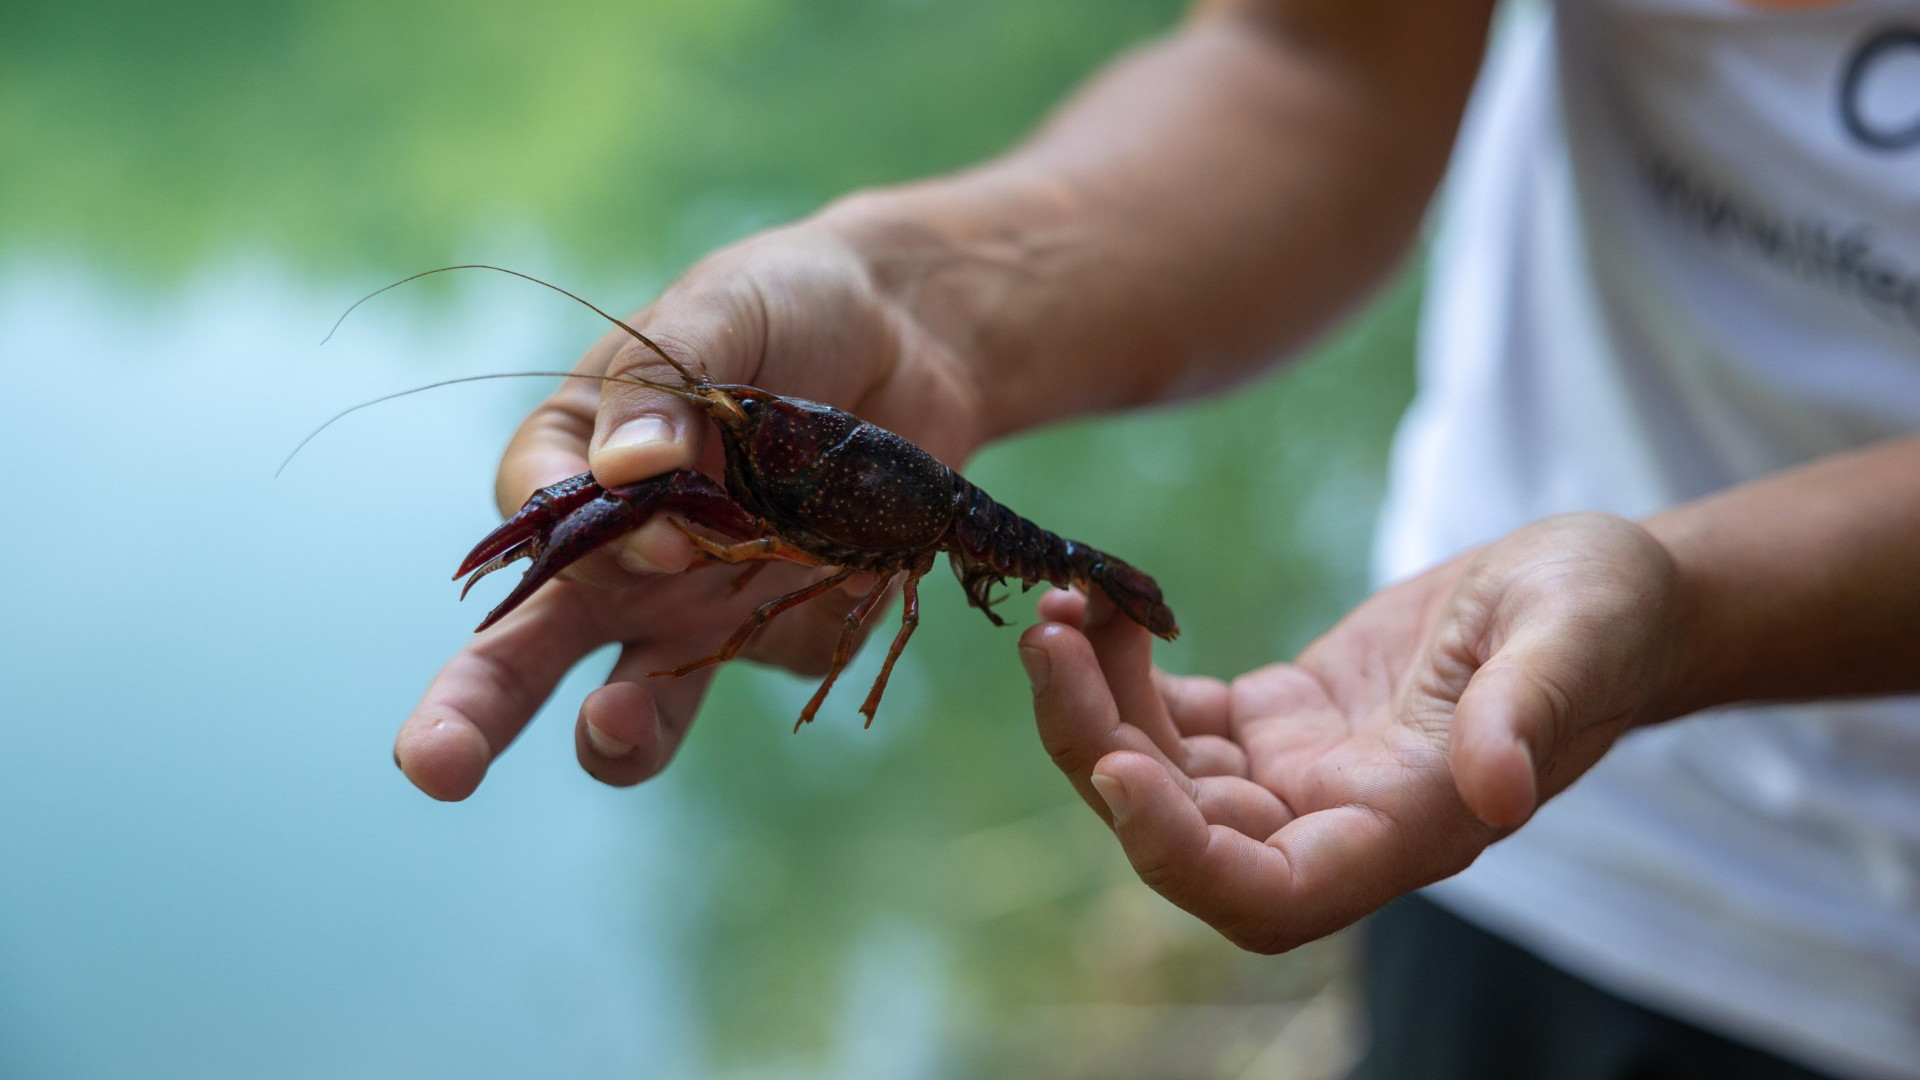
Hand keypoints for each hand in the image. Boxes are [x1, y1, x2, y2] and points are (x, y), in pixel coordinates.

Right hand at [395, 215, 984, 799]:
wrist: (911, 336)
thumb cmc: (786, 307)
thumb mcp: (720, 311)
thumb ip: (664, 385)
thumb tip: (626, 470)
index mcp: (576, 462)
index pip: (535, 518)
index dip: (580, 534)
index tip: (653, 516)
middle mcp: (621, 556)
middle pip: (527, 649)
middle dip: (472, 710)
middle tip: (435, 765)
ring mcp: (700, 607)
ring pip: (636, 704)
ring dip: (615, 735)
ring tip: (611, 733)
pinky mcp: (787, 634)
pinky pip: (791, 660)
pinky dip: (823, 629)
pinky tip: (862, 567)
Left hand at [1022, 512, 1684, 951]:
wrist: (1595, 590)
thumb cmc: (1607, 613)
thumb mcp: (1578, 637)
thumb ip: (1532, 713)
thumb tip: (1500, 791)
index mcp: (1408, 828)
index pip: (1270, 893)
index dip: (1182, 854)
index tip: (1116, 768)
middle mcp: (1338, 820)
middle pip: (1183, 834)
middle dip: (1095, 746)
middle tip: (1048, 640)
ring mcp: (1300, 775)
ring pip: (1160, 774)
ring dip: (1093, 704)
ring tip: (1061, 606)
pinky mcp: (1278, 722)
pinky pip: (1176, 721)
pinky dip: (1125, 673)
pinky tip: (1102, 607)